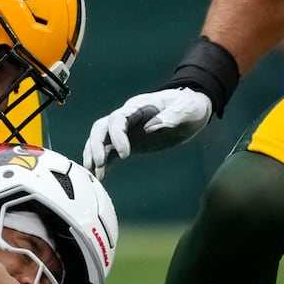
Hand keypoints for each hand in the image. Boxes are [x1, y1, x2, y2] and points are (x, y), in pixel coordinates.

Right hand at [82, 87, 213, 177]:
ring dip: (94, 155)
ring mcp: (125, 131)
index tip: (124, 154)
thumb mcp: (185, 109)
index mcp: (138, 107)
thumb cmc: (188, 106)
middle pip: (101, 128)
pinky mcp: (127, 143)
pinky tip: (101, 177)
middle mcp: (127, 118)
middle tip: (99, 164)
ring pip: (100, 140)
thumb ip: (171, 117)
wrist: (189, 110)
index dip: (117, 136)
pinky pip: (109, 152)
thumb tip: (151, 128)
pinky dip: (103, 163)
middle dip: (96, 146)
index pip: (117, 119)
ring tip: (95, 174)